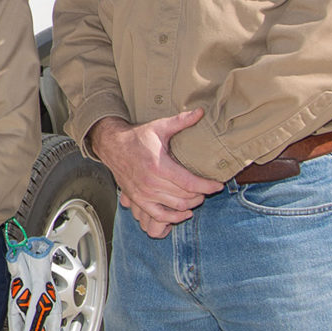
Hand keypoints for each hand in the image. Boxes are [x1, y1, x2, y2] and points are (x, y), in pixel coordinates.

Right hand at [88, 111, 221, 237]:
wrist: (113, 146)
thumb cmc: (138, 137)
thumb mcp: (160, 126)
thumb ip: (182, 121)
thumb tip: (201, 112)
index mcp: (159, 165)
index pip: (190, 183)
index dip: (208, 186)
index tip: (218, 185)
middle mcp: (151, 182)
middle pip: (186, 196)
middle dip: (201, 194)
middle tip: (209, 188)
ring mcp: (144, 193)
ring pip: (176, 207)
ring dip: (191, 204)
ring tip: (198, 197)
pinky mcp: (138, 199)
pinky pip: (159, 216)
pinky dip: (174, 218)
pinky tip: (185, 212)